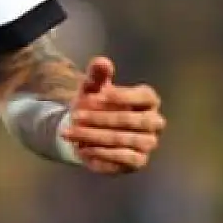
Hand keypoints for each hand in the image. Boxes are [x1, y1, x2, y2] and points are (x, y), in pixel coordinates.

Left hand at [60, 57, 165, 174]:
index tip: (96, 95)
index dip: (122, 96)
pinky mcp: (138, 161)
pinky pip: (124, 159)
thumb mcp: (92, 87)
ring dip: (94, 136)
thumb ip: (97, 74)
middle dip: (101, 119)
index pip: (144, 96)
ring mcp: (148, 143)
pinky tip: (81, 149)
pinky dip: (101, 154)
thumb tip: (102, 62)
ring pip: (125, 140)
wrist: (86, 130)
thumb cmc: (94, 104)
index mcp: (148, 100)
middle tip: (74, 116)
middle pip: (134, 121)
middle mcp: (154, 122)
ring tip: (69, 133)